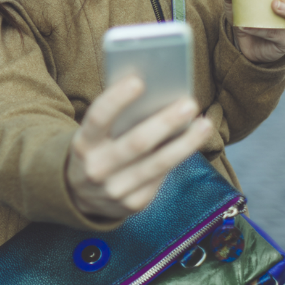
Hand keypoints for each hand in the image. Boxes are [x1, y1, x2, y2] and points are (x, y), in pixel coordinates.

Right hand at [66, 76, 212, 220]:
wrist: (79, 194)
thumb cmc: (95, 150)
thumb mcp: (93, 135)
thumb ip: (114, 120)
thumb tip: (155, 98)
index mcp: (82, 144)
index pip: (98, 118)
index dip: (116, 99)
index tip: (138, 81)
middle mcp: (96, 169)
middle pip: (136, 143)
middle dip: (165, 122)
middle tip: (189, 104)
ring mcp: (115, 190)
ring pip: (157, 164)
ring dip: (185, 143)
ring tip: (204, 124)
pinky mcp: (133, 204)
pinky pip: (161, 178)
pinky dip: (178, 158)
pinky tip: (191, 143)